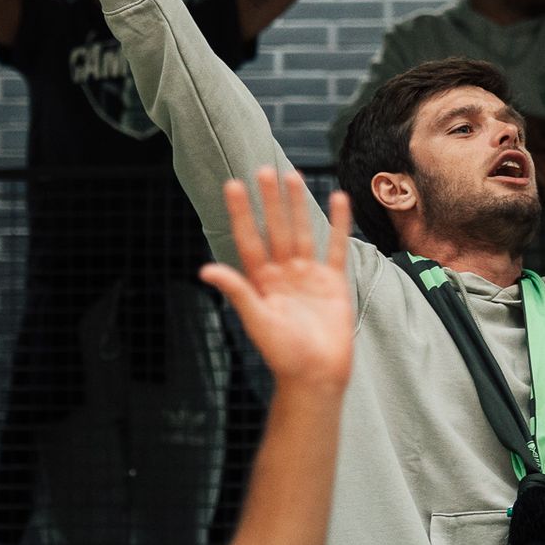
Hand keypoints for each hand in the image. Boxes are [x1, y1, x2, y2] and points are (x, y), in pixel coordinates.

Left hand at [201, 170, 355, 391]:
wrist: (317, 375)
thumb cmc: (284, 354)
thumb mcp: (257, 321)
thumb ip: (238, 291)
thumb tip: (206, 270)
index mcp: (261, 282)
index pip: (249, 239)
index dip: (242, 213)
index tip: (234, 185)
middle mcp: (283, 273)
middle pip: (276, 229)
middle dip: (270, 201)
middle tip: (263, 169)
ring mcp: (309, 276)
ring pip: (302, 232)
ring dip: (298, 205)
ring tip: (293, 175)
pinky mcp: (334, 283)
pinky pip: (335, 247)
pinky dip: (337, 224)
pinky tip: (337, 199)